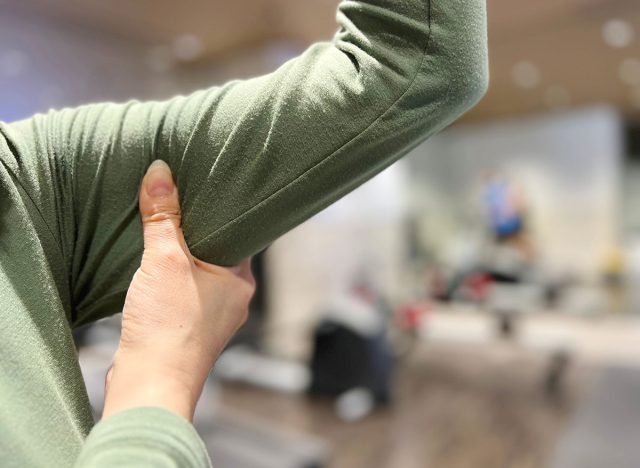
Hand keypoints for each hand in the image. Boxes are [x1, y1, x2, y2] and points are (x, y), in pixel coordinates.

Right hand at [103, 160, 254, 421]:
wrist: (150, 385)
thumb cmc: (169, 328)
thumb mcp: (165, 260)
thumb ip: (163, 216)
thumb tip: (160, 172)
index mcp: (241, 278)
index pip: (239, 231)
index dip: (220, 207)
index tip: (205, 184)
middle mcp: (232, 296)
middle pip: (216, 249)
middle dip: (195, 227)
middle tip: (176, 196)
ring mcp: (210, 313)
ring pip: (196, 270)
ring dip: (179, 252)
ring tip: (160, 225)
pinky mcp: (186, 325)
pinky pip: (181, 288)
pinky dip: (168, 274)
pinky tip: (151, 263)